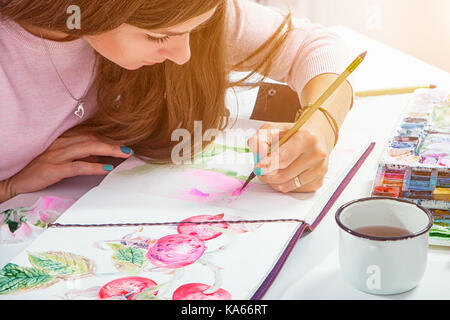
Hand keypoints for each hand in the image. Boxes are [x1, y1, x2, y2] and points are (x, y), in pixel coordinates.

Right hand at [8, 134, 133, 196]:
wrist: (17, 179)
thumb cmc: (43, 168)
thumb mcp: (65, 159)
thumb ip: (83, 156)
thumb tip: (105, 157)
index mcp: (65, 139)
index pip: (92, 134)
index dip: (110, 136)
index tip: (127, 138)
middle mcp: (62, 143)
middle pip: (93, 138)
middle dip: (114, 142)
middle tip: (131, 147)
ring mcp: (57, 155)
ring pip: (87, 147)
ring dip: (109, 150)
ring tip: (124, 153)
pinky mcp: (53, 168)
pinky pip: (77, 166)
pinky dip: (94, 167)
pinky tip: (107, 168)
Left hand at [247, 119, 333, 192]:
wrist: (318, 134)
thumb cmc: (294, 132)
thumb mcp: (273, 129)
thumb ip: (260, 139)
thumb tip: (258, 152)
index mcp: (306, 137)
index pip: (283, 158)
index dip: (267, 165)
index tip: (258, 167)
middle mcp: (316, 153)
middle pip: (284, 175)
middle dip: (267, 176)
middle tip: (260, 171)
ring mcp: (320, 169)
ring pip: (288, 185)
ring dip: (274, 182)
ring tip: (270, 173)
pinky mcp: (319, 180)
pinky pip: (296, 190)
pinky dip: (285, 185)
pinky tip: (284, 176)